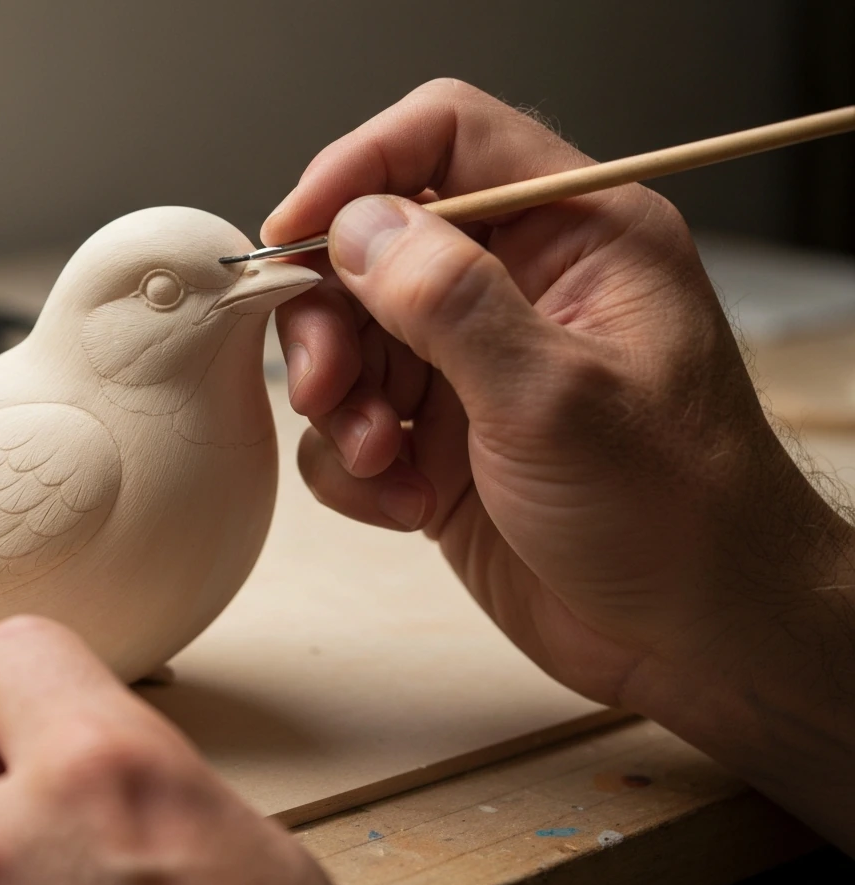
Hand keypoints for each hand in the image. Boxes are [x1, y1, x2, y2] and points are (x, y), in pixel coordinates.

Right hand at [267, 80, 854, 845]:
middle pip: (375, 246)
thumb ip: (450, 301)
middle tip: (323, 382)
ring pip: (352, 338)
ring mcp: (475, 366)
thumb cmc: (677, 514)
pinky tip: (406, 504)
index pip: (447, 139)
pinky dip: (356, 465)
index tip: (295, 232)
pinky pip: (354, 423)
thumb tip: (357, 227)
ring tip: (380, 459)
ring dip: (341, 401)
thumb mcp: (557, 398)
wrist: (696, 639)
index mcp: (575, 238)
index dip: (360, 169)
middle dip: (332, 314)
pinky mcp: (442, 440)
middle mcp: (518, 289)